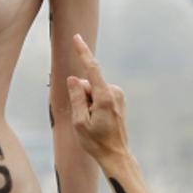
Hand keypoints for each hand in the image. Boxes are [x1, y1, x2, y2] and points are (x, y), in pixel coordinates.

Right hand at [66, 33, 130, 163]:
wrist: (116, 155)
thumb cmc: (96, 142)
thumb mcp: (79, 122)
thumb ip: (76, 97)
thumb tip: (74, 78)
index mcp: (105, 98)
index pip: (92, 69)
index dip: (83, 52)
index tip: (77, 37)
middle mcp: (114, 93)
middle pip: (87, 84)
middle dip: (81, 96)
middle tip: (85, 118)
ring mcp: (118, 95)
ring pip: (92, 89)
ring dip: (87, 102)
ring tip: (93, 121)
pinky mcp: (118, 99)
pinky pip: (98, 94)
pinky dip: (93, 103)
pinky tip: (98, 119)